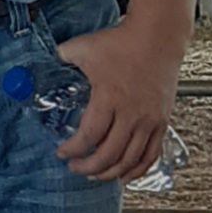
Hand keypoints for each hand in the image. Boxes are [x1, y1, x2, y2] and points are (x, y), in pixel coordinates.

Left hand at [52, 17, 182, 180]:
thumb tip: (50, 61)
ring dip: (111, 173)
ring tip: (97, 175)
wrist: (158, 37)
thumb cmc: (124, 41)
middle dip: (88, 167)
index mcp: (109, 98)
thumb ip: (63, 56)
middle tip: (76, 167)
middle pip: (109, 155)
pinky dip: (138, 170)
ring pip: (130, 160)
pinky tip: (126, 175)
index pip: (88, 136)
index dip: (73, 150)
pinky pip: (151, 154)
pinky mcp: (161, 121)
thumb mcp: (85, 46)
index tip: (62, 152)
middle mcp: (132, 113)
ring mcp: (149, 120)